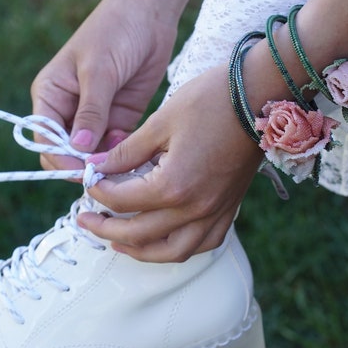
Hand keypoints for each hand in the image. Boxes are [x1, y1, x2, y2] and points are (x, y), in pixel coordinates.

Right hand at [31, 0, 177, 171]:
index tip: (81, 172)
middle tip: (104, 175)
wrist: (149, 14)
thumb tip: (78, 148)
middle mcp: (68, 110)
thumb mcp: (99, 70)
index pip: (44, 138)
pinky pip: (115, 149)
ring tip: (122, 169)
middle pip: (65, 152)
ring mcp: (94, 118)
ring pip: (91, 155)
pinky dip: (121, 157)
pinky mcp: (119, 120)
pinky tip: (135, 158)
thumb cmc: (115, 32)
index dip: (60, 158)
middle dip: (81, 166)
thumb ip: (90, 110)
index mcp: (51, 95)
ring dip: (104, 165)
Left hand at [78, 64, 264, 261]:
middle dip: (106, 229)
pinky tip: (162, 238)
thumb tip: (95, 168)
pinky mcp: (228, 210)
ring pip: (171, 252)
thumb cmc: (212, 100)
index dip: (97, 192)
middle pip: (139, 234)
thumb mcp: (161, 121)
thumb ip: (126, 152)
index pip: (121, 201)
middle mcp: (194, 209)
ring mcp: (214, 213)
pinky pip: (202, 245)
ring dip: (140, 251)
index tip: (87, 181)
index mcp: (173, 186)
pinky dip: (178, 248)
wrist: (262, 96)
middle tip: (86, 219)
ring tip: (118, 241)